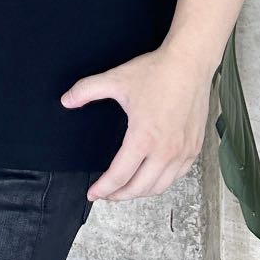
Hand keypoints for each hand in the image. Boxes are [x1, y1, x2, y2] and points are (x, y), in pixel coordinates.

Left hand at [61, 48, 212, 201]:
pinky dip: (161, 182)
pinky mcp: (194, 148)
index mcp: (143, 138)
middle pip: (138, 188)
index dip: (103, 188)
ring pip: (159, 187)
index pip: (119, 176)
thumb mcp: (116, 79)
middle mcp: (165, 151)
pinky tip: (151, 177)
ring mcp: (182, 152)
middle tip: (106, 194)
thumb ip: (87, 90)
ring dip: (140, 192)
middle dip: (118, 195)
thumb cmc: (156, 71)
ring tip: (126, 188)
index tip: (93, 193)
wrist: (189, 63)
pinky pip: (176, 177)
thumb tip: (65, 100)